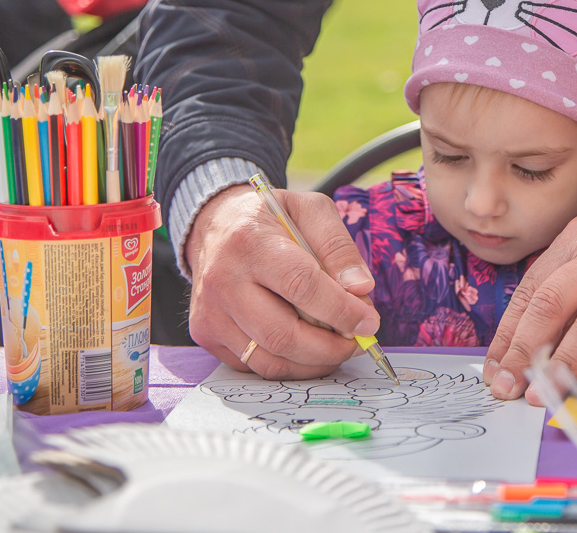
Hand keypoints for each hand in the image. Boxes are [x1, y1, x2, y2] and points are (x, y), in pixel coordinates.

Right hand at [184, 183, 379, 378]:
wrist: (215, 224)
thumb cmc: (269, 217)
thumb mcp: (310, 209)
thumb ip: (338, 246)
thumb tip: (361, 289)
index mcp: (250, 242)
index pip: (301, 286)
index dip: (341, 310)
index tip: (369, 322)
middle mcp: (223, 280)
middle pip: (283, 334)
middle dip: (331, 348)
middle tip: (358, 342)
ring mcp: (211, 311)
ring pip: (270, 360)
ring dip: (314, 363)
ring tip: (338, 347)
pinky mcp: (207, 333)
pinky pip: (254, 366)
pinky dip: (290, 365)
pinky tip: (308, 348)